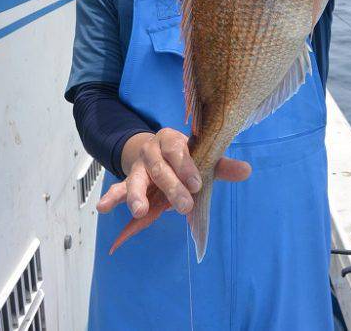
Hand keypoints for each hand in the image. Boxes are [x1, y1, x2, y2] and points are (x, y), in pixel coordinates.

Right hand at [96, 128, 251, 218]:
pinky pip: (117, 189)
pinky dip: (110, 198)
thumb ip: (220, 166)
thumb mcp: (201, 158)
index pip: (178, 149)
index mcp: (171, 139)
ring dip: (136, 195)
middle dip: (171, 187)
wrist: (156, 152)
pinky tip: (103, 208)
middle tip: (184, 206)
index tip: (197, 184)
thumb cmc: (184, 157)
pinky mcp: (128, 182)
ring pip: (136, 180)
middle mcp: (152, 150)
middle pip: (159, 168)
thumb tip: (247, 171)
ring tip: (139, 210)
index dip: (186, 166)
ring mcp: (138, 167)